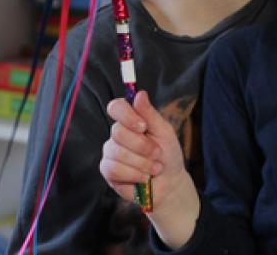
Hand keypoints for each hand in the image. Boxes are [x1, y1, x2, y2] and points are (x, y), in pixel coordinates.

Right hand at [100, 91, 199, 248]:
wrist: (169, 183)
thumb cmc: (168, 155)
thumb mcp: (164, 132)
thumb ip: (150, 114)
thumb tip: (139, 93)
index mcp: (130, 120)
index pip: (116, 107)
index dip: (126, 115)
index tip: (143, 126)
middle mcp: (117, 134)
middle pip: (118, 132)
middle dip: (143, 146)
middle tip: (157, 154)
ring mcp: (110, 152)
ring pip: (118, 153)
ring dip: (142, 163)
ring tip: (154, 168)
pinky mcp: (107, 171)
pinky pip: (114, 169)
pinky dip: (134, 174)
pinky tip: (143, 178)